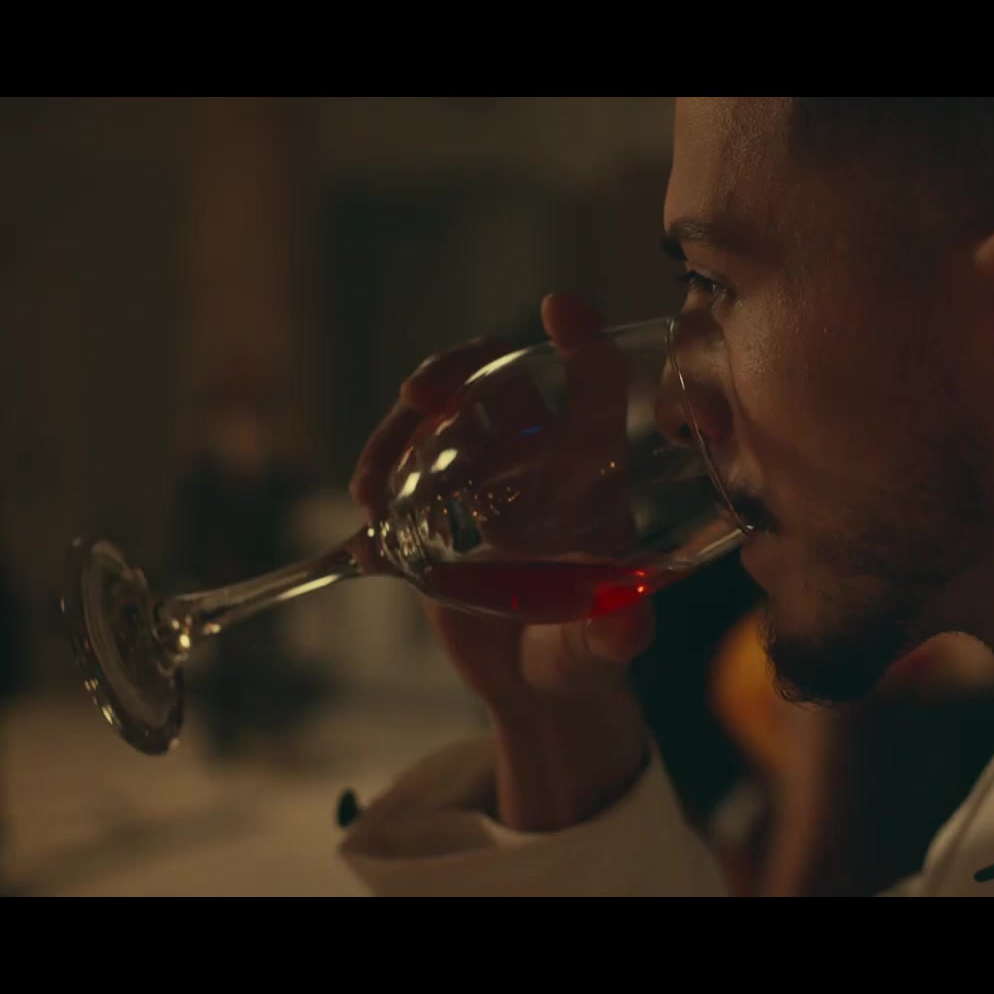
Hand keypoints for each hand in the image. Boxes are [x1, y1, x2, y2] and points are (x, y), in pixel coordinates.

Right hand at [349, 293, 655, 707]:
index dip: (583, 341)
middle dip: (456, 369)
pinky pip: (404, 464)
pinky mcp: (439, 502)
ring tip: (373, 487)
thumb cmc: (583, 656)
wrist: (531, 686)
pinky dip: (379, 474)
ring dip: (400, 431)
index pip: (596, 386)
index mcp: (591, 473)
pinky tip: (366, 513)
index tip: (559, 307)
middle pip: (499, 375)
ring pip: (441, 413)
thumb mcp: (600, 647)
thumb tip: (627, 623)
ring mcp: (484, 475)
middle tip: (416, 396)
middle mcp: (538, 458)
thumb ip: (615, 633)